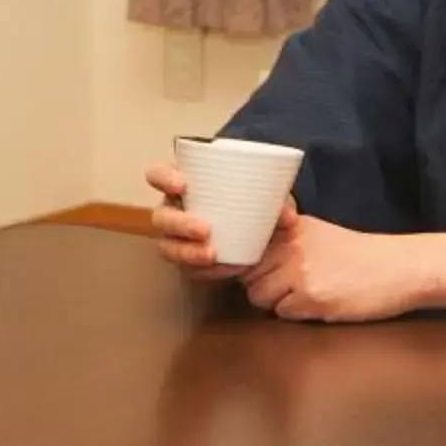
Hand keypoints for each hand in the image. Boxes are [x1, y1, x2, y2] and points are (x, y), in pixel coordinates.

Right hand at [143, 160, 293, 279]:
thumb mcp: (267, 195)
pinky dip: (205, 271)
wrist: (259, 230)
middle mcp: (174, 209)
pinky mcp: (187, 261)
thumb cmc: (251, 200)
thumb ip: (277, 202)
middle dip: (179, 224)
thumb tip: (286, 216)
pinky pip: (187, 269)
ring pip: (168, 247)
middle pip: (161, 217)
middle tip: (205, 229)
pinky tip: (225, 268)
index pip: (159, 174)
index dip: (163, 178)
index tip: (182, 185)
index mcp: (185, 182)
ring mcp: (177, 238)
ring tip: (212, 255)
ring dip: (187, 253)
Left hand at [242, 217, 427, 323]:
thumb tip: (250, 260)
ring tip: (304, 297)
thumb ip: (287, 242)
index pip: (247, 246)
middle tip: (288, 287)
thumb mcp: (320, 235)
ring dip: (276, 301)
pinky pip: (282, 313)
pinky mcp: (310, 297)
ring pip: (258, 295)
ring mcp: (299, 271)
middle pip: (248, 273)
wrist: (400, 269)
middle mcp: (291, 245)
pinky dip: (296, 314)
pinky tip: (319, 304)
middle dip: (262, 284)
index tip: (261, 270)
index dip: (250, 263)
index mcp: (293, 227)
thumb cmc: (363, 256)